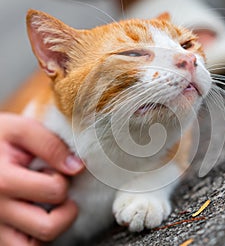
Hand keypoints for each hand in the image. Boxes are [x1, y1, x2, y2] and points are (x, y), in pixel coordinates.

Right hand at [0, 113, 84, 244]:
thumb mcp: (20, 130)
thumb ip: (50, 145)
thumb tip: (77, 167)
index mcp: (2, 181)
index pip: (54, 191)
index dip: (62, 179)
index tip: (51, 169)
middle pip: (48, 227)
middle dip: (64, 207)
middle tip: (53, 190)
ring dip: (52, 226)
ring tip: (46, 205)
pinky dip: (37, 238)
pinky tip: (37, 217)